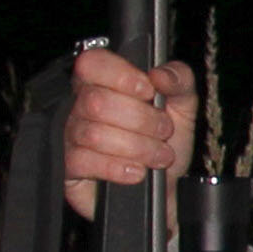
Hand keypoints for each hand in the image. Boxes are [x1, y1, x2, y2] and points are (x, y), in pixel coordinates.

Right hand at [62, 49, 194, 218]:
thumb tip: (160, 74)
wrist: (168, 189)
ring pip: (94, 133)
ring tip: (158, 155)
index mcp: (104, 83)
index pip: (91, 62)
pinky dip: (118, 167)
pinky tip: (137, 171)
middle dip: (141, 119)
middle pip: (96, 101)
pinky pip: (84, 161)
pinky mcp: (70, 168)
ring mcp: (72, 137)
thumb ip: (179, 80)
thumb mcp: (183, 106)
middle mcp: (82, 107)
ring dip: (137, 146)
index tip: (148, 90)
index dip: (120, 74)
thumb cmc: (167, 143)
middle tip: (163, 131)